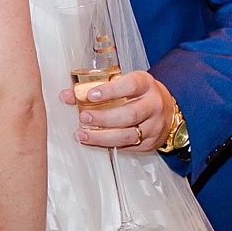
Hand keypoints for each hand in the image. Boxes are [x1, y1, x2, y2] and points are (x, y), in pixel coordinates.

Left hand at [59, 69, 175, 152]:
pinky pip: (128, 147)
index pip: (130, 85)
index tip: (91, 95)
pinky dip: (108, 145)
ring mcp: (154, 126)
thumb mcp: (121, 83)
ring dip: (102, 137)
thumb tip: (67, 96)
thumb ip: (94, 87)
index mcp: (145, 84)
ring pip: (129, 135)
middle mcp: (153, 105)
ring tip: (83, 135)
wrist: (165, 110)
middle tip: (83, 118)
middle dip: (104, 118)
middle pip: (130, 114)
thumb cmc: (137, 94)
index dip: (110, 90)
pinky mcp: (149, 143)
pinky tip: (94, 142)